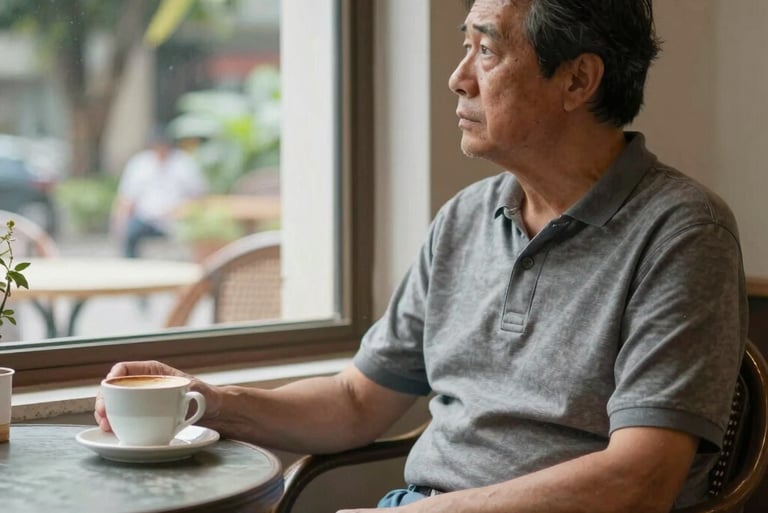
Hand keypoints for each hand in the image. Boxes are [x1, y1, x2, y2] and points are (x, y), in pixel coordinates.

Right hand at [93, 360, 218, 431]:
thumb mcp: (198, 392)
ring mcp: (137, 400)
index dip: (114, 376)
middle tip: (103, 414)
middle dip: (103, 400)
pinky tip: (110, 431)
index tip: (109, 387)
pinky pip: (118, 416)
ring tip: (105, 426)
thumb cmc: (205, 396)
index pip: (125, 368)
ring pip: (112, 403)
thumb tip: (189, 394)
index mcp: (152, 372)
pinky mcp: (137, 415)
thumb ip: (193, 392)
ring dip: (104, 413)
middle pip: (113, 388)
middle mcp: (141, 383)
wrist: (210, 411)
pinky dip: (111, 423)